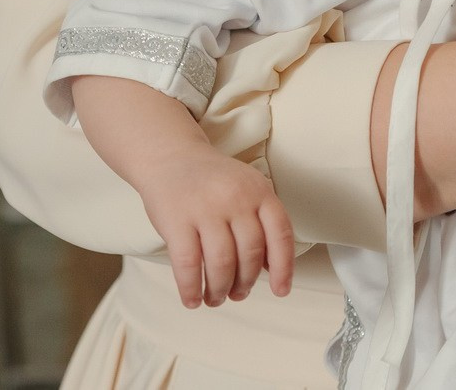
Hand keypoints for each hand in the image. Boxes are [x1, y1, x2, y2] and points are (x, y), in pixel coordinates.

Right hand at [132, 144, 294, 308]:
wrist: (171, 156)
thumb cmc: (213, 181)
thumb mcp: (247, 189)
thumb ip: (261, 222)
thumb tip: (271, 268)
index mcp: (259, 191)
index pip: (280, 234)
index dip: (284, 268)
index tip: (280, 291)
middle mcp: (235, 198)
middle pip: (250, 254)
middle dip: (245, 283)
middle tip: (238, 293)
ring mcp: (205, 208)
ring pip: (222, 264)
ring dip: (220, 290)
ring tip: (216, 297)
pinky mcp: (176, 220)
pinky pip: (188, 264)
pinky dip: (191, 289)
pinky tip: (192, 299)